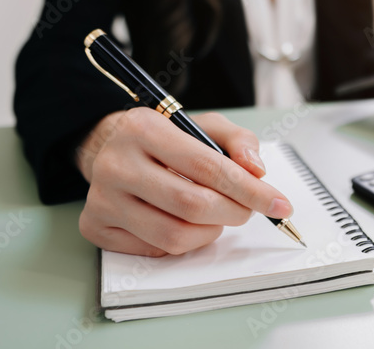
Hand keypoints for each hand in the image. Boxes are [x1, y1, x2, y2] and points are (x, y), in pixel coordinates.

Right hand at [75, 108, 292, 256]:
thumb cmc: (164, 138)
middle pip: (193, 206)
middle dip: (234, 213)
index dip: (250, 190)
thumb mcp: (203, 125)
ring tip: (215, 215)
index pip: (208, 168)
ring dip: (210, 232)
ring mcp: (102, 198)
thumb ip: (238, 141)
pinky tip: (183, 221)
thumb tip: (256, 171)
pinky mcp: (95, 226)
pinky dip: (182, 242)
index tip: (278, 204)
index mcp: (144, 129)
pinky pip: (154, 250)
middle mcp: (116, 164)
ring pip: (174, 236)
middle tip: (246, 209)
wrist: (108, 146)